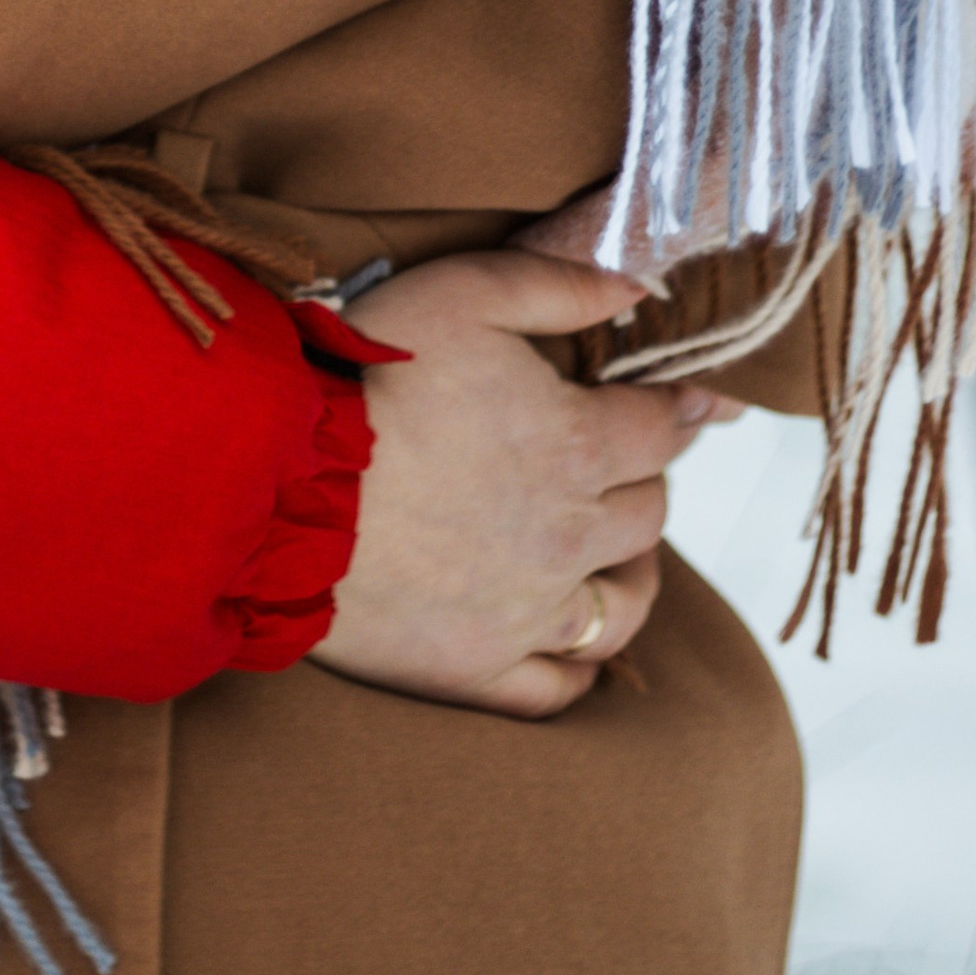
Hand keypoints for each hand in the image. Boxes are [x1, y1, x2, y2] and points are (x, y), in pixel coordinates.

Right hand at [311, 250, 743, 720]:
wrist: (283, 485)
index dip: (679, 407)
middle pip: (648, 513)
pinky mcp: (479, 668)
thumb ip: (558, 285)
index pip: (663, 428)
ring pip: (624, 608)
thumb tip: (637, 288)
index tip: (692, 401)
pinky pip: (558, 689)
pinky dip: (577, 668)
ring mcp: (529, 613)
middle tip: (622, 459)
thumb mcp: (464, 292)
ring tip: (615, 552)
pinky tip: (569, 640)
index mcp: (578, 446)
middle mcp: (571, 538)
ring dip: (633, 574)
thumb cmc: (370, 379)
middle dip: (644, 477)